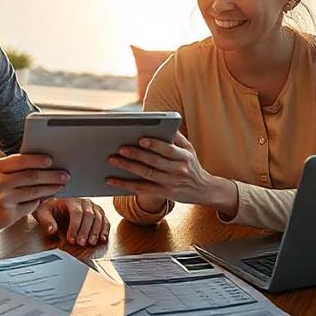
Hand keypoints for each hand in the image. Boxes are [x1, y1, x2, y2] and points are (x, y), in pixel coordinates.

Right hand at [0, 154, 69, 232]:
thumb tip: (43, 165)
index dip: (38, 160)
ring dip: (51, 188)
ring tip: (60, 185)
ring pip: (34, 192)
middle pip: (32, 177)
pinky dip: (40, 201)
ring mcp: (3, 200)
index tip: (51, 161)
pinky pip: (30, 206)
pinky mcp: (7, 216)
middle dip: (52, 176)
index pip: (22, 161)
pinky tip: (47, 197)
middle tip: (65, 174)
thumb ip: (14, 168)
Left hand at [33, 198, 109, 245]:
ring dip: (96, 231)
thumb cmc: (51, 210)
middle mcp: (84, 203)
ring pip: (98, 218)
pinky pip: (105, 221)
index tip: (71, 239)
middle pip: (89, 215)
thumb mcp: (43, 213)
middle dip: (85, 231)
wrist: (57, 206)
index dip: (75, 227)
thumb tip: (51, 229)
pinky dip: (105, 230)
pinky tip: (102, 238)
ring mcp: (93, 207)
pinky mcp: (99, 214)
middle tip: (81, 243)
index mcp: (71, 201)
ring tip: (91, 242)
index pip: (76, 213)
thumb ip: (46, 221)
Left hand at [106, 132, 237, 213]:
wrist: (203, 190)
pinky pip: (142, 189)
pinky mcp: (163, 194)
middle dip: (136, 155)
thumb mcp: (189, 149)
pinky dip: (126, 185)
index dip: (154, 145)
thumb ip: (176, 136)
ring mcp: (170, 183)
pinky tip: (112, 180)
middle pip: (154, 162)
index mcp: (184, 156)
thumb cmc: (191, 164)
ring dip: (128, 168)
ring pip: (146, 175)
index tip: (140, 139)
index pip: (168, 150)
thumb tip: (162, 121)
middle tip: (119, 148)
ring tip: (112, 160)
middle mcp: (178, 170)